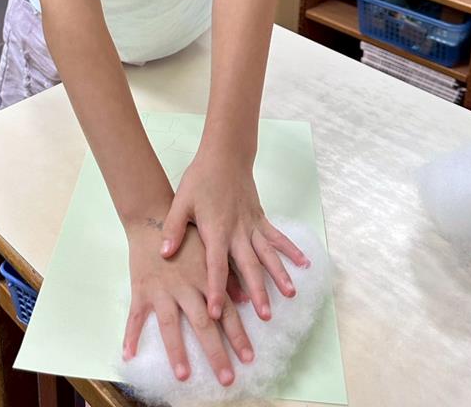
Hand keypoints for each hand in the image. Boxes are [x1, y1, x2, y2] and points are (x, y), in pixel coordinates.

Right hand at [123, 216, 253, 385]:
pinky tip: (128, 355)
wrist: (154, 216)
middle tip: (227, 378)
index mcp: (205, 279)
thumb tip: (244, 298)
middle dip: (216, 352)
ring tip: (183, 375)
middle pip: (203, 324)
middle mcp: (186, 287)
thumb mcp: (210, 249)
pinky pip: (135, 316)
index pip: (226, 312)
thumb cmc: (186, 235)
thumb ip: (227, 274)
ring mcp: (162, 290)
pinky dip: (130, 335)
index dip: (238, 335)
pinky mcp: (141, 289)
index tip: (248, 358)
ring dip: (177, 350)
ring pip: (171, 324)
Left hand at [160, 153, 310, 322]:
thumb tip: (164, 253)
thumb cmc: (200, 179)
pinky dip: (291, 250)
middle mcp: (238, 231)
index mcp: (216, 230)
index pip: (215, 265)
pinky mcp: (261, 219)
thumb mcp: (181, 201)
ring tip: (290, 295)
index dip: (215, 289)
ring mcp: (252, 225)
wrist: (224, 156)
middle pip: (249, 265)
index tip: (216, 313)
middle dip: (257, 291)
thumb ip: (173, 227)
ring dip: (279, 274)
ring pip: (268, 254)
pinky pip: (278, 237)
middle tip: (265, 315)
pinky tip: (305, 264)